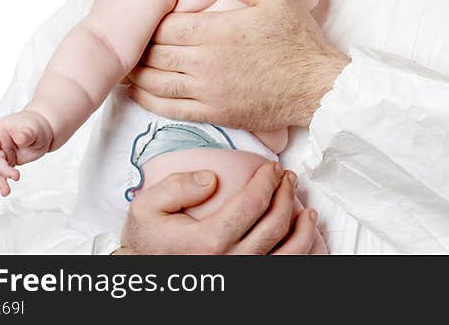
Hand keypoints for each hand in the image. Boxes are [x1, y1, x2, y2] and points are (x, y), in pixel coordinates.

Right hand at [0, 110, 53, 195]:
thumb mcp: (32, 128)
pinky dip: (4, 180)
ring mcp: (5, 153)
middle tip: (11, 180)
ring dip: (0, 181)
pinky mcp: (10, 161)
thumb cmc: (36, 125)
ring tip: (5, 191)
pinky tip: (3, 189)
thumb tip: (20, 138)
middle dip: (1, 173)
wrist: (45, 130)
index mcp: (0, 132)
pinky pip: (4, 172)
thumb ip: (25, 133)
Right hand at [114, 161, 324, 254]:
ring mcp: (242, 275)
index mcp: (207, 241)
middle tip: (285, 175)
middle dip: (285, 193)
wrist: (145, 269)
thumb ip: (177, 186)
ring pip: (288, 250)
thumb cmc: (149, 238)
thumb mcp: (147, 205)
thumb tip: (211, 179)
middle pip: (274, 223)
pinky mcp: (249, 281)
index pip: (251, 204)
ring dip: (301, 222)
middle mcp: (230, 262)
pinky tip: (304, 228)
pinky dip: (302, 246)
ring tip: (300, 199)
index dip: (267, 181)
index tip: (271, 167)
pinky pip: (285, 266)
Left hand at [125, 0, 349, 128]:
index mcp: (218, 32)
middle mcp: (207, 63)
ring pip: (156, 83)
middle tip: (130, 39)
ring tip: (127, 63)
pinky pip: (170, 110)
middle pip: (156, 54)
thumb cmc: (298, 38)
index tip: (148, 16)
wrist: (317, 86)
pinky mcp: (214, 113)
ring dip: (137, 74)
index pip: (166, 26)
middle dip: (141, 46)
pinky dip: (148, 100)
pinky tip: (139, 92)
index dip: (152, 21)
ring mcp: (209, 92)